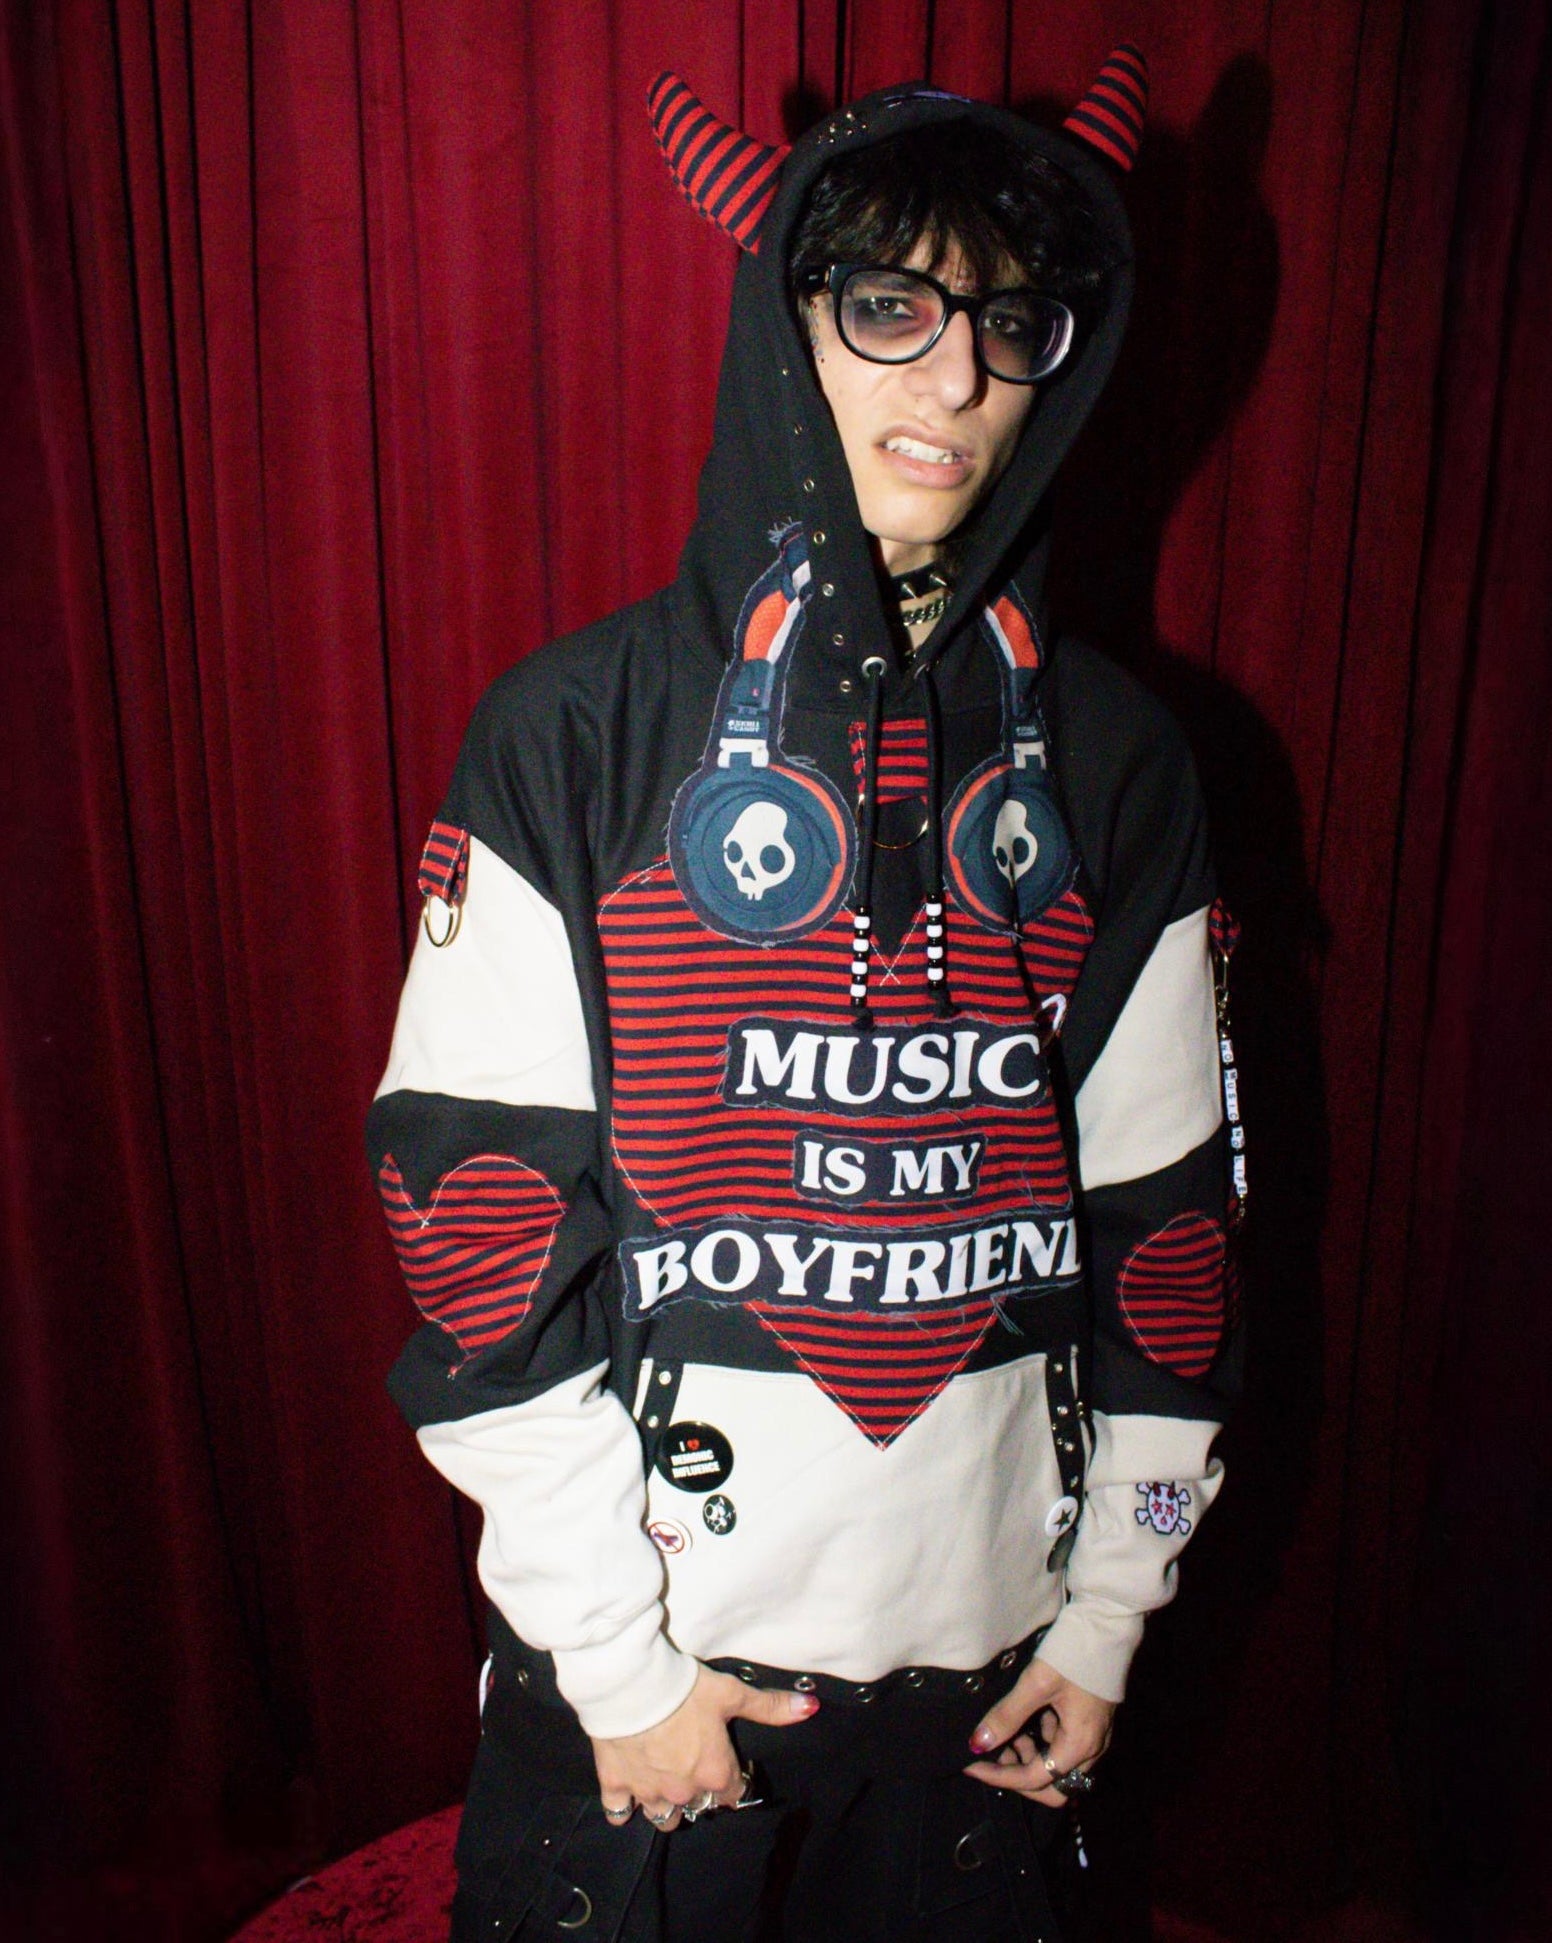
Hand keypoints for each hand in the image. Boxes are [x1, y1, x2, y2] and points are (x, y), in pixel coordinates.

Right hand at [594, 1664, 817, 1829]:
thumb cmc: (685, 1688)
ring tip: (666, 1783)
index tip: (727, 1764)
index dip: (732, 1778)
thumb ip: (770, 1706)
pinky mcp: (617, 1785)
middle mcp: (684, 1791)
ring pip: (663, 1817)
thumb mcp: (732, 1693)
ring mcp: (649, 1792)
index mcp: (715, 1774)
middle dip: (700, 1792)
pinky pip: (620, 1811)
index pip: (733, 1793)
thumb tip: (810, 1708)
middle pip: (699, 1806)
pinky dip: (625, 1806)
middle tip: (693, 1765)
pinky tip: (629, 1794)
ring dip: (667, 1805)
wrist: (631, 1683)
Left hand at [963, 1656, 1114, 1806]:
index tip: (971, 1763)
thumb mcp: (1036, 1683)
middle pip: (1052, 1786)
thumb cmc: (1075, 1652)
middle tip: (991, 1755)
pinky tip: (1025, 1720)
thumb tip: (978, 1743)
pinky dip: (1041, 1742)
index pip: (1034, 1779)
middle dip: (1018, 1776)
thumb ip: (1007, 1716)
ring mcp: (1095, 1736)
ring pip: (1058, 1766)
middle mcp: (1092, 1749)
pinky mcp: (1092, 1721)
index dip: (999, 1776)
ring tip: (1005, 1733)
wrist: (1108, 1622)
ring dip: (1029, 1758)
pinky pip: (1064, 1745)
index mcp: (1079, 1745)